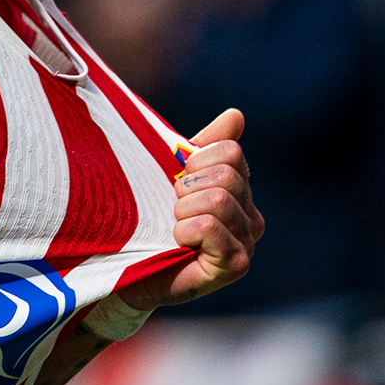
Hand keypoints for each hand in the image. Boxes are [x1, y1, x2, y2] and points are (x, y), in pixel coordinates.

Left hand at [120, 108, 264, 310]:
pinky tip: (179, 244)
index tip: (178, 183)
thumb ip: (206, 146)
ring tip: (175, 228)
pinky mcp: (235, 264)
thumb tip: (237, 115)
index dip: (195, 161)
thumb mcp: (177, 176)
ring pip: (218, 199)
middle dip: (188, 188)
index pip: (231, 151)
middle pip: (226, 175)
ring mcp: (248, 242)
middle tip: (175, 210)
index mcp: (242, 192)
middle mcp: (253, 217)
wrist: (131, 269)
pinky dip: (185, 230)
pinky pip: (210, 226)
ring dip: (183, 212)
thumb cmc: (154, 221)